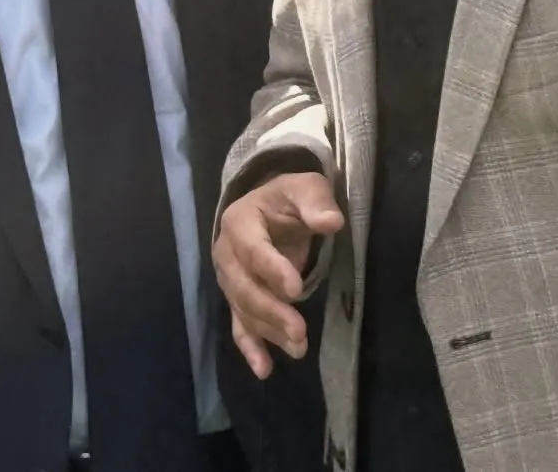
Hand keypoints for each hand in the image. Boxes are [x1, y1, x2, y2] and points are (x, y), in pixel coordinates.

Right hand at [213, 171, 344, 378]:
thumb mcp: (305, 187)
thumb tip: (331, 221)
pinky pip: (239, 325)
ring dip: (269, 332)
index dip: (272, 269)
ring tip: (299, 347)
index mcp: (239, 221)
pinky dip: (250, 348)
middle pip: (243, 287)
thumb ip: (315, 201)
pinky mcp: (237, 299)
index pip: (253, 249)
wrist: (270, 207)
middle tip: (300, 331)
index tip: (296, 289)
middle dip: (271, 311)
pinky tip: (265, 369)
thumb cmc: (288, 198)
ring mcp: (229, 279)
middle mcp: (226, 253)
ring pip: (244, 310)